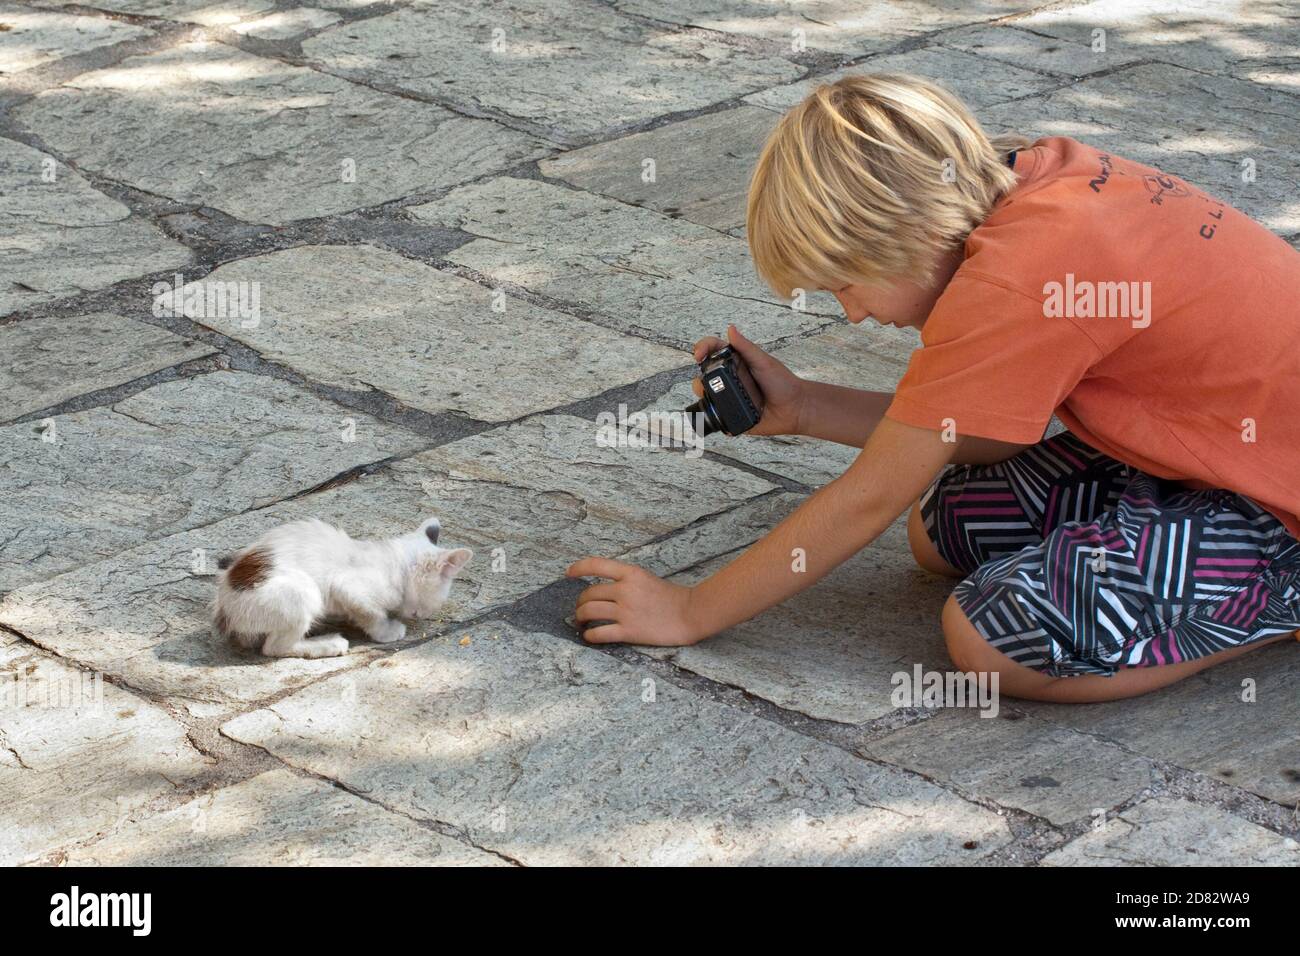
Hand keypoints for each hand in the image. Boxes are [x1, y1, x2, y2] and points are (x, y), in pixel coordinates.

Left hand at [567, 557, 703, 646]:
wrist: (690, 614)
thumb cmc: (670, 597)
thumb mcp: (646, 578)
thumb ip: (625, 580)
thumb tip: (602, 586)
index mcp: (631, 573)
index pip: (596, 565)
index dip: (578, 568)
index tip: (568, 573)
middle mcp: (625, 590)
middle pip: (589, 593)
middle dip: (579, 602)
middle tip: (580, 608)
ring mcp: (626, 611)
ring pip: (589, 612)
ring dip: (580, 617)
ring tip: (581, 621)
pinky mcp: (629, 631)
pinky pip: (599, 633)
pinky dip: (589, 635)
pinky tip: (589, 635)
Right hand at [692, 324, 805, 436]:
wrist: (795, 408)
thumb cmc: (783, 383)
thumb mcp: (763, 361)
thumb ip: (746, 347)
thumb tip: (731, 329)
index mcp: (736, 362)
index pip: (713, 350)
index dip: (702, 348)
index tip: (699, 354)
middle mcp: (730, 379)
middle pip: (705, 375)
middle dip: (699, 377)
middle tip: (705, 380)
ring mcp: (730, 397)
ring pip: (706, 396)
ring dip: (703, 396)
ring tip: (711, 397)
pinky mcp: (732, 416)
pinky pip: (717, 417)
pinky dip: (714, 416)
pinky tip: (720, 414)